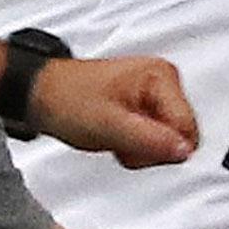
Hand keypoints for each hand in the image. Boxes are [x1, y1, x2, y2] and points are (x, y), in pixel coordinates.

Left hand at [32, 55, 198, 167]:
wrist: (42, 95)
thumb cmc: (67, 99)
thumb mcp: (109, 125)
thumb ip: (150, 140)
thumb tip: (184, 151)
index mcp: (161, 77)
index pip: (187, 129)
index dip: (161, 146)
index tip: (133, 143)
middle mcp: (164, 82)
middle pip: (180, 137)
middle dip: (150, 149)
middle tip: (121, 139)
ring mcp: (155, 95)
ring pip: (168, 142)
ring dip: (140, 149)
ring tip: (114, 135)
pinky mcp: (146, 107)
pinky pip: (155, 140)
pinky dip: (134, 146)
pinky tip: (116, 135)